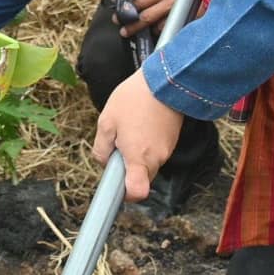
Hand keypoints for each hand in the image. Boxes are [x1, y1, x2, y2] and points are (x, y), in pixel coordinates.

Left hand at [93, 69, 185, 201]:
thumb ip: (102, 148)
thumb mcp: (107, 121)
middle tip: (118, 142)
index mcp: (138, 157)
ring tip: (130, 126)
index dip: (126, 194)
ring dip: (136, 153)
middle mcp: (156, 159)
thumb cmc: (133, 100)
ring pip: (147, 163)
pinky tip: (141, 122)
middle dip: (127, 168)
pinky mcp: (171, 140)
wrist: (165, 80)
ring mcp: (166, 150)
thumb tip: (105, 162)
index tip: (116, 186)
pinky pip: (155, 151)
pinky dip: (146, 143)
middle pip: (140, 177)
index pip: (137, 192)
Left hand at [116, 0, 183, 35]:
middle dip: (125, 12)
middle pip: (138, 1)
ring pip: (146, 17)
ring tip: (126, 31)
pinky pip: (160, 26)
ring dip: (134, 26)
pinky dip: (153, 30)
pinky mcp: (178, 17)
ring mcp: (172, 4)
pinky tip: (149, 31)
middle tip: (117, 18)